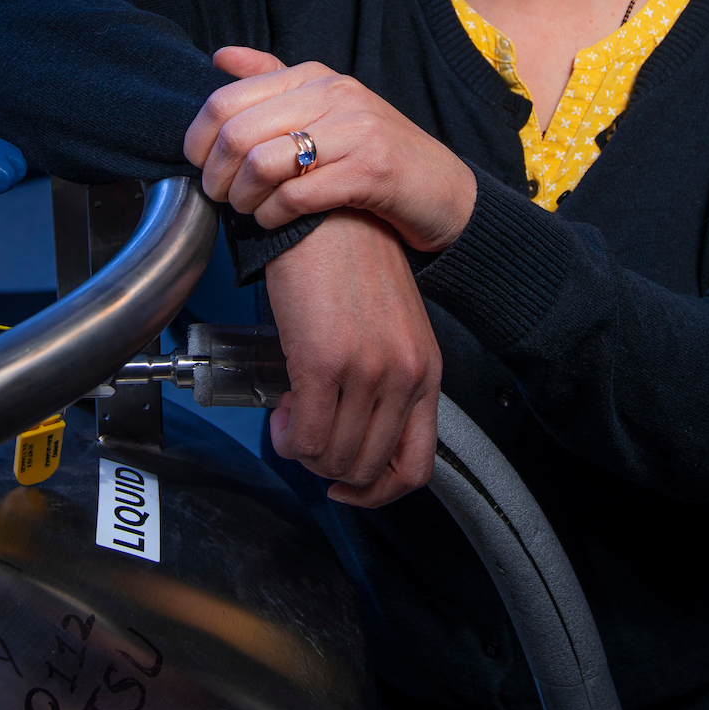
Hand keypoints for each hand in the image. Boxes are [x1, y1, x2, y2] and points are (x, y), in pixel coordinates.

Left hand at [185, 46, 477, 252]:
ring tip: (248, 210)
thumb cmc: (375, 152)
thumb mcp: (327, 105)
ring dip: (243, 199)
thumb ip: (274, 79)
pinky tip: (276, 221)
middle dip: (216, 175)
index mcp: (314, 76)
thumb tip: (219, 58)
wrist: (444, 190)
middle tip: (220, 197)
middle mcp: (333, 95)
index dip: (198, 139)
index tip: (199, 165)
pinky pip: (297, 196)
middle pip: (238, 134)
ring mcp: (355, 131)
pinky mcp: (370, 172)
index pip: (226, 100)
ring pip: (263, 165)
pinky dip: (274, 216)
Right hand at [261, 209, 440, 506]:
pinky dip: (287, 437)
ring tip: (292, 419)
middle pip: (367, 469)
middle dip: (329, 468)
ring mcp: (366, 371)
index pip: (416, 466)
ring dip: (304, 451)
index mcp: (425, 371)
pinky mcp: (323, 362)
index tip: (348, 484)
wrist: (324, 219)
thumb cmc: (349, 265)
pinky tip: (283, 410)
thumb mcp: (388, 329)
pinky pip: (304, 437)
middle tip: (308, 437)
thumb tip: (350, 430)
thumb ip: (383, 380)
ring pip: (333, 459)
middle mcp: (404, 376)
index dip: (378, 491)